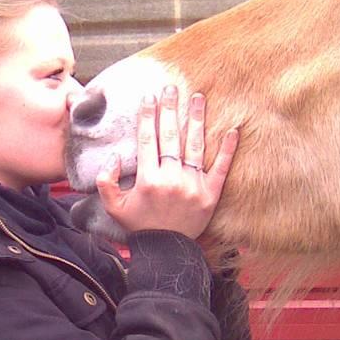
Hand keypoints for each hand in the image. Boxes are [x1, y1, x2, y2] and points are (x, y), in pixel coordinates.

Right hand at [95, 85, 237, 239]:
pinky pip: (221, 168)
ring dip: (196, 119)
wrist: (166, 252)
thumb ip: (107, 182)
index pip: (148, 140)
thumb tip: (113, 158)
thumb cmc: (140, 227)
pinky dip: (227, 150)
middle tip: (172, 87)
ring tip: (199, 98)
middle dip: (171, 109)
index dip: (148, 116)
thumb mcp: (114, 207)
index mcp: (148, 180)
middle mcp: (171, 179)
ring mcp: (193, 186)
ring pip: (195, 146)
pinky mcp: (211, 194)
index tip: (149, 97)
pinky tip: (232, 130)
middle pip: (171, 136)